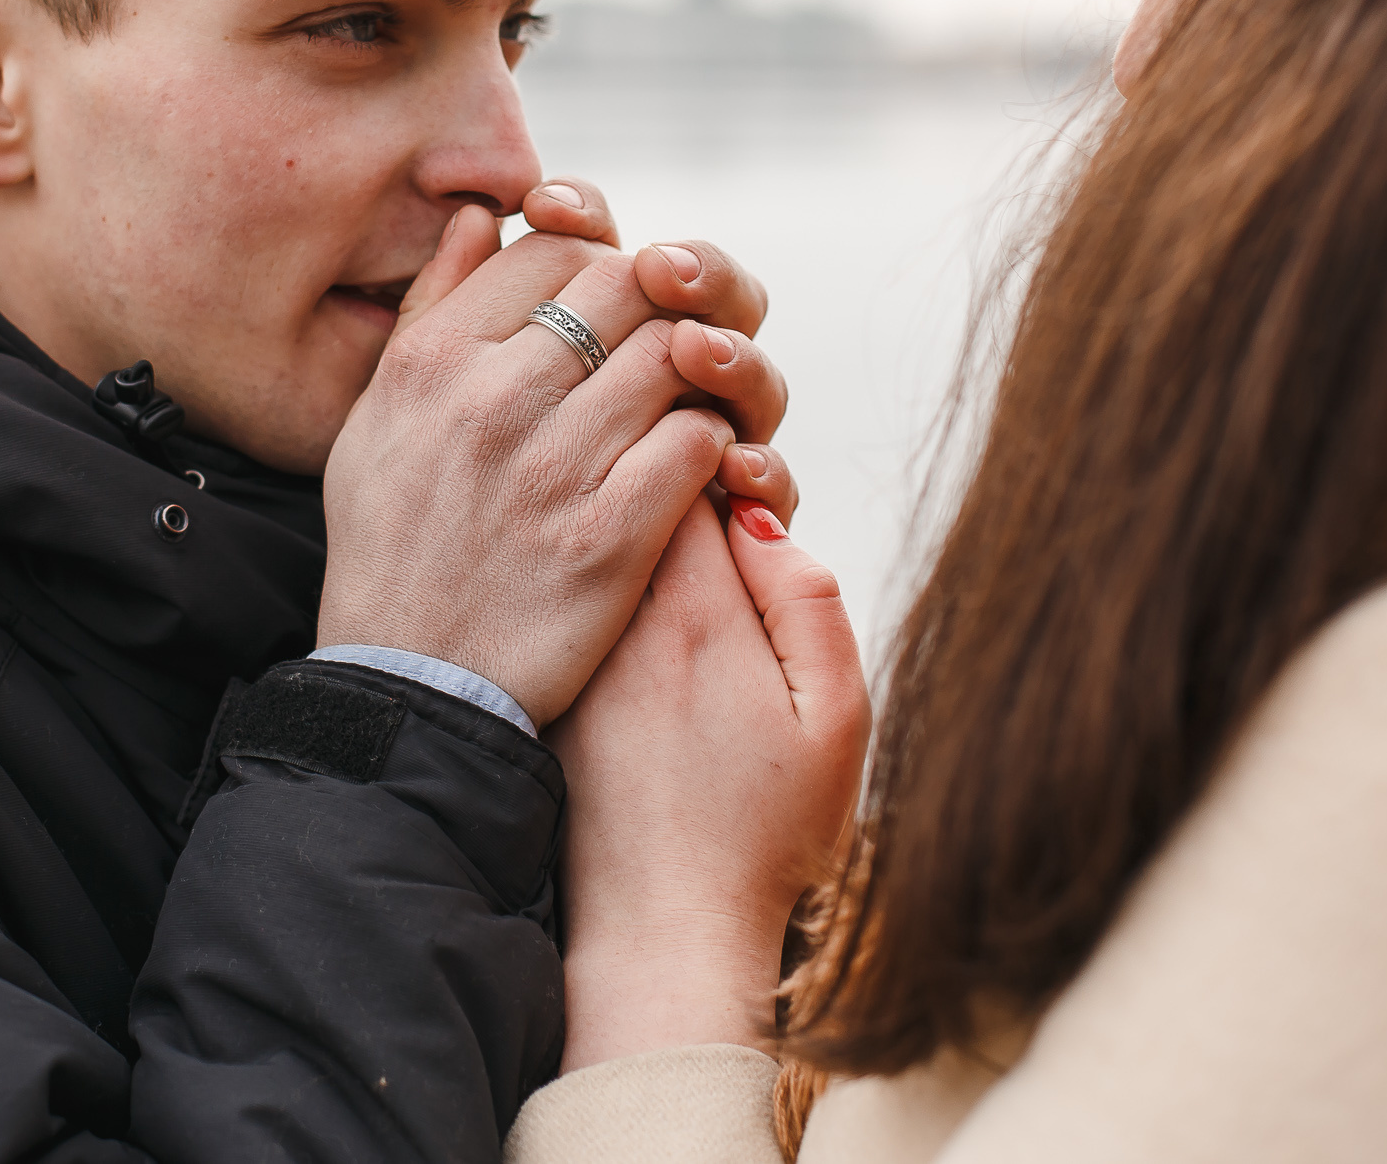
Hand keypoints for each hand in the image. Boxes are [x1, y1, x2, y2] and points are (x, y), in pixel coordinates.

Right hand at [318, 179, 789, 723]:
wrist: (412, 688)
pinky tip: (694, 465)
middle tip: (663, 346)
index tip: (606, 309)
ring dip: (698, 373)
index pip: (552, 247)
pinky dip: (711, 444)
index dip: (598, 261)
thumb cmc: (395, 548)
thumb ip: (431, 309)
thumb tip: (481, 217)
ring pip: (674, 355)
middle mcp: (492, 400)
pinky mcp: (610, 536)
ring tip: (685, 401)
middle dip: (658, 307)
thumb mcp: (376, 419)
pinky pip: (697, 441)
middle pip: (625, 287)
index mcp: (432, 361)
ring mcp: (555, 467)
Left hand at [551, 496, 869, 1071]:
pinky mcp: (552, 692)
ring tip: (680, 584)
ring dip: (626, 536)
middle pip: (627, 495)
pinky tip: (624, 628)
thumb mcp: (834, 717)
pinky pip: (570, 605)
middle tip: (709, 520)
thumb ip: (807, 600)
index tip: (739, 481)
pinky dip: (591, 591)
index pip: (686, 468)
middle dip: (665, 482)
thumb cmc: (768, 830)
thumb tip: (757, 512)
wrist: (664, 931)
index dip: (714, 455)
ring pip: (595, 548)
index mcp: (698, 613)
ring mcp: (578, 656)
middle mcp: (621, 623)